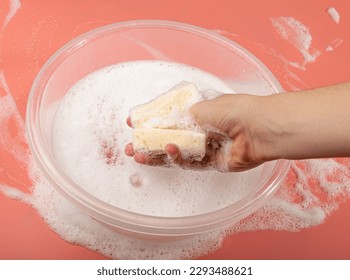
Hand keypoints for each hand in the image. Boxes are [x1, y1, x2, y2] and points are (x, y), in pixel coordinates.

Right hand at [125, 94, 270, 171]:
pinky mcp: (211, 163)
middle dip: (149, 143)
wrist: (258, 128)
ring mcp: (205, 147)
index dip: (152, 122)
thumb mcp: (200, 107)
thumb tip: (163, 120)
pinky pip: (190, 162)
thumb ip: (179, 116)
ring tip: (138, 154)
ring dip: (157, 154)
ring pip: (176, 153)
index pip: (170, 119)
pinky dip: (177, 157)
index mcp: (199, 113)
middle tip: (132, 146)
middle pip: (170, 139)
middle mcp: (201, 130)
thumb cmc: (233, 110)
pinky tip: (167, 150)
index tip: (135, 122)